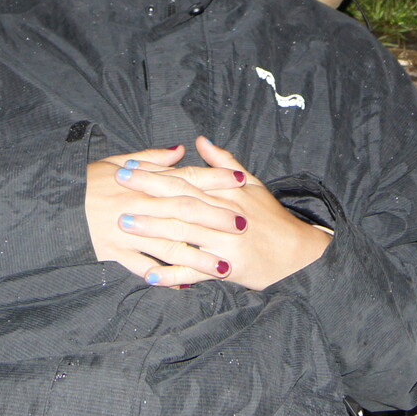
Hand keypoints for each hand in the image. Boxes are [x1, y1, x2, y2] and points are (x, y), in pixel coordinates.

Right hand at [87, 145, 243, 284]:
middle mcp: (138, 206)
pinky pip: (142, 268)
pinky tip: (184, 285)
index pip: (185, 177)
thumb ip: (152, 159)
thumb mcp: (117, 161)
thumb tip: (182, 150)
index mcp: (141, 181)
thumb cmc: (88, 182)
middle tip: (242, 224)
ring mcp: (127, 232)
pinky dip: (164, 277)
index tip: (240, 179)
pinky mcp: (114, 253)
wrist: (53, 204)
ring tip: (223, 266)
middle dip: (215, 218)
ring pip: (168, 245)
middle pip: (184, 212)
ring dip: (198, 256)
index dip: (214, 178)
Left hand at [117, 136, 332, 290]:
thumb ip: (223, 162)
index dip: (156, 172)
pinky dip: (173, 274)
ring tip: (126, 224)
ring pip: (185, 234)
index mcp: (227, 192)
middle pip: (180, 202)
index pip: (185, 178)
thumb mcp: (252, 183)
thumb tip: (199, 140)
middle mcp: (224, 214)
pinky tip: (149, 275)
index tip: (129, 167)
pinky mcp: (228, 269)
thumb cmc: (270, 217)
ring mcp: (225, 243)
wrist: (297, 254)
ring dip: (153, 229)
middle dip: (147, 195)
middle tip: (118, 190)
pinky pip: (196, 272)